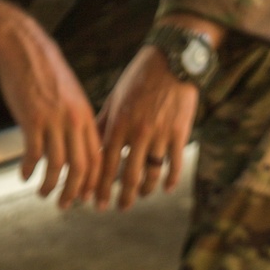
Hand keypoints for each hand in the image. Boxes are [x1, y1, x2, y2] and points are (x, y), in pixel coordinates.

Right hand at [0, 0, 98, 205]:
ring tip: (43, 194)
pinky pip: (34, 155)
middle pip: (81, 168)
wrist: (22, 45)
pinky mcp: (32, 119)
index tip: (87, 197)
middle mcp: (74, 121)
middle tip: (66, 205)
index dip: (93, 183)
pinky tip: (24, 176)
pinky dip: (30, 170)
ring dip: (50, 186)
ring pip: (57, 166)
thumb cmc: (44, 71)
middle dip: (75, 192)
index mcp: (86, 117)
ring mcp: (53, 120)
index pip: (97, 159)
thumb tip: (78, 150)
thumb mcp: (71, 96)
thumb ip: (77, 122)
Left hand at [96, 46, 198, 209]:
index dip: (100, 186)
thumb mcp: (116, 97)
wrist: (172, 61)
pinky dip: (170, 180)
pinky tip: (165, 188)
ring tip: (141, 195)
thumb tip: (90, 145)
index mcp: (119, 123)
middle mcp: (138, 133)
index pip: (106, 164)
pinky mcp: (179, 135)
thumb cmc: (140, 77)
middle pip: (129, 175)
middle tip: (119, 208)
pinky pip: (174, 165)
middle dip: (122, 196)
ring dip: (145, 190)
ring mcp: (160, 136)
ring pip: (152, 174)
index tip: (96, 202)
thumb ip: (104, 122)